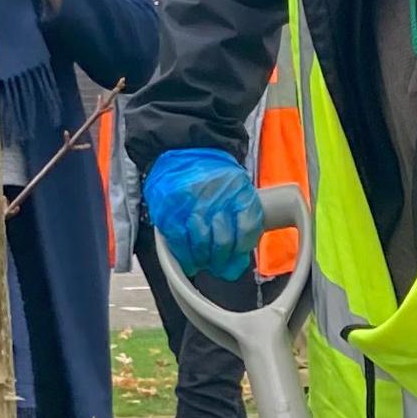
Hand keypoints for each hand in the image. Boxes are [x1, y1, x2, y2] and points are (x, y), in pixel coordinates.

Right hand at [144, 149, 264, 287]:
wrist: (185, 149)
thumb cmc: (213, 176)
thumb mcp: (238, 192)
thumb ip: (241, 226)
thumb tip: (235, 268)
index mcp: (240, 193)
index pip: (246, 232)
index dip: (240, 252)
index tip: (235, 260)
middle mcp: (217, 198)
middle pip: (223, 242)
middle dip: (220, 259)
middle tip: (216, 263)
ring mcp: (192, 204)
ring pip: (201, 245)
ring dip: (202, 259)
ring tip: (201, 260)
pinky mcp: (170, 210)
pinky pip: (179, 241)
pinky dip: (184, 254)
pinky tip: (188, 258)